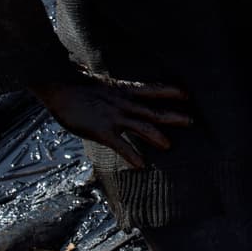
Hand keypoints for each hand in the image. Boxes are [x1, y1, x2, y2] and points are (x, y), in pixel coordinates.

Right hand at [30, 74, 191, 167]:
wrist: (59, 85)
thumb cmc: (76, 84)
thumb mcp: (101, 84)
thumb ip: (113, 91)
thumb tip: (116, 90)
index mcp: (124, 90)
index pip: (153, 89)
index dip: (170, 91)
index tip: (187, 94)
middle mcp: (124, 103)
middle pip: (154, 110)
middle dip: (173, 116)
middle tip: (192, 121)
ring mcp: (114, 116)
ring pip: (143, 126)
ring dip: (158, 136)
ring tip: (169, 145)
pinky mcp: (102, 130)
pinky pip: (121, 145)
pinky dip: (131, 155)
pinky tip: (140, 165)